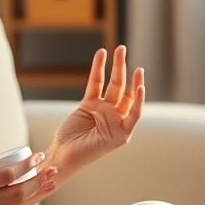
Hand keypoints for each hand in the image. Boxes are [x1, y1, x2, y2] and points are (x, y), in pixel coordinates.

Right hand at [0, 134, 55, 204]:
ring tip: (50, 181)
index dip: (25, 166)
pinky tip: (30, 192)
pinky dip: (21, 200)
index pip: (5, 177)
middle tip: (52, 168)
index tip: (36, 156)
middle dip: (37, 182)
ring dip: (34, 192)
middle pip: (17, 194)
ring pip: (14, 204)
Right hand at [49, 45, 144, 176]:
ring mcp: (102, 108)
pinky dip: (98, 70)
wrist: (64, 155)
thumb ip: (115, 131)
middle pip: (124, 91)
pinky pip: (95, 83)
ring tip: (119, 49)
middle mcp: (115, 117)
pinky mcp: (88, 103)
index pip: (135, 110)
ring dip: (116, 66)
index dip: (139, 98)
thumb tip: (119, 123)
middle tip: (126, 53)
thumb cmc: (85, 155)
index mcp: (124, 130)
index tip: (140, 86)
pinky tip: (101, 55)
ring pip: (111, 84)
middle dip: (126, 72)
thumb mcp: (107, 144)